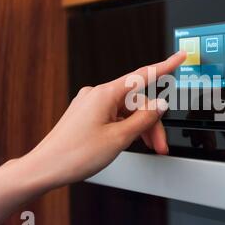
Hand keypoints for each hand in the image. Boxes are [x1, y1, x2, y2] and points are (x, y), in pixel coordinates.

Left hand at [21, 51, 185, 188]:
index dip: (165, 66)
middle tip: (159, 144)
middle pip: (137, 102)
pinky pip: (114, 116)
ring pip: (126, 111)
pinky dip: (126, 128)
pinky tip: (130, 141)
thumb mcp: (118, 138)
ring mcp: (90, 104)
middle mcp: (97, 94)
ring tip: (147, 147)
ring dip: (140, 128)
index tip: (179, 57)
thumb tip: (160, 105)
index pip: (143, 75)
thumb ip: (143, 119)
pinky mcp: (86, 114)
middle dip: (151, 122)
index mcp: (105, 94)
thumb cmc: (74, 154)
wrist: (45, 168)